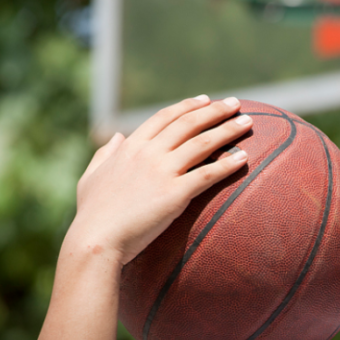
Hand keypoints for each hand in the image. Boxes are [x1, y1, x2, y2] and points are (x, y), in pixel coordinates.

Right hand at [68, 95, 251, 263]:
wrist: (96, 239)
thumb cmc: (92, 213)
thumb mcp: (91, 177)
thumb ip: (105, 154)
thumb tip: (117, 136)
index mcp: (130, 147)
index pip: (165, 117)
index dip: (188, 106)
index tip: (206, 100)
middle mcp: (148, 153)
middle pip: (189, 123)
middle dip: (216, 111)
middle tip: (236, 104)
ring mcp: (162, 172)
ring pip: (203, 143)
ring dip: (228, 130)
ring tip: (248, 122)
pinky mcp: (175, 194)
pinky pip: (208, 174)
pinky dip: (228, 164)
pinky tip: (244, 158)